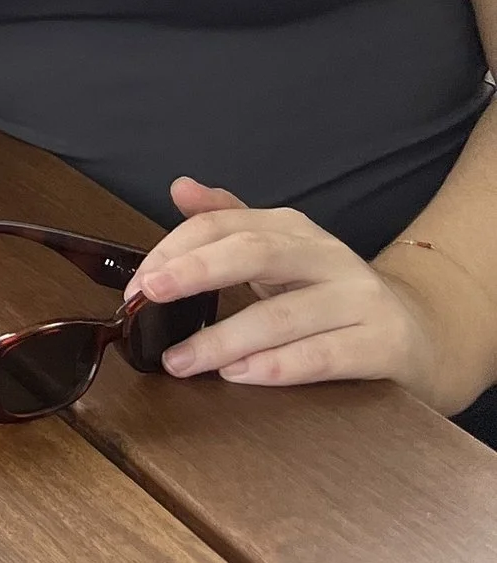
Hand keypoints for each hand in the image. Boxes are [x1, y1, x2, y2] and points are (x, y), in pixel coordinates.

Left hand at [133, 177, 439, 397]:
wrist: (423, 334)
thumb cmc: (333, 295)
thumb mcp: (283, 253)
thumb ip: (231, 223)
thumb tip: (180, 187)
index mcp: (294, 229)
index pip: (225, 225)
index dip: (177, 250)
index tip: (139, 283)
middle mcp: (326, 256)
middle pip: (254, 253)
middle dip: (195, 273)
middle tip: (149, 297)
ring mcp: (359, 298)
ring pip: (284, 314)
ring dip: (225, 338)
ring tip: (183, 359)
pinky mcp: (382, 343)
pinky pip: (325, 355)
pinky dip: (279, 366)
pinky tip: (241, 376)